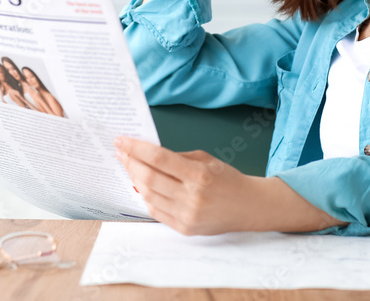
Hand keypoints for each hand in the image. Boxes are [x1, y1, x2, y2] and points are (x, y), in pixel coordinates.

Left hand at [114, 136, 266, 235]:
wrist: (248, 207)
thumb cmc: (227, 179)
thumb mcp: (206, 159)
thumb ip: (177, 157)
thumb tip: (148, 154)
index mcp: (199, 175)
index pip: (159, 159)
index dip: (136, 148)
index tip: (122, 140)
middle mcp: (191, 197)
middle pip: (149, 178)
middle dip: (130, 162)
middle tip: (121, 152)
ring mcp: (187, 216)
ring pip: (148, 195)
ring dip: (135, 179)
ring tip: (130, 167)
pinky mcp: (184, 229)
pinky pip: (156, 211)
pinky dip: (146, 196)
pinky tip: (142, 185)